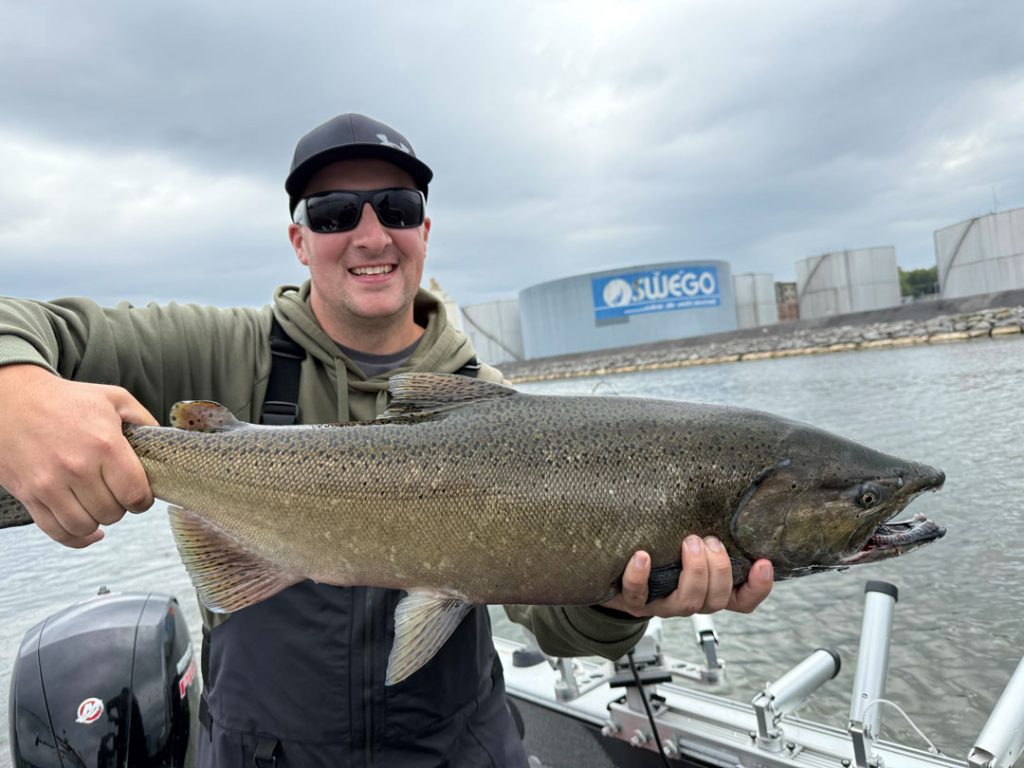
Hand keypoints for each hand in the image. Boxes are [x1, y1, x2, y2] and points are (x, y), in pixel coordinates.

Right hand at [0, 365, 157, 547]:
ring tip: (100, 506)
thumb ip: (144, 419)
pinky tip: (88, 531)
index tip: (141, 495)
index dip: (144, 500)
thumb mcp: (114, 398)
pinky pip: (56, 531)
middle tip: (117, 494)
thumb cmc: (64, 399)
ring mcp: (50, 484)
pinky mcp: (29, 495)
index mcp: (105, 445)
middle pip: (112, 513)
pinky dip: (76, 538)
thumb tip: (163, 442)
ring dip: (98, 521)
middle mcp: (77, 468)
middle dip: (120, 507)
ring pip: (85, 526)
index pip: (135, 494)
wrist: (10, 400)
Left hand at [601, 535, 773, 617]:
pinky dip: (640, 576)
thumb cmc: (659, 554)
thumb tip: (724, 492)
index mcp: (707, 590)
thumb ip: (707, 532)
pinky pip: (638, 595)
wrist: (615, 576)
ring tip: (690, 542)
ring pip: (687, 602)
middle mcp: (689, 600)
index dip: (758, 587)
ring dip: (694, 572)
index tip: (764, 562)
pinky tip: (643, 557)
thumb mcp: (688, 544)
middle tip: (710, 541)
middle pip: (716, 600)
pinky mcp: (633, 600)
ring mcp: (661, 603)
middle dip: (719, 569)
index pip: (742, 599)